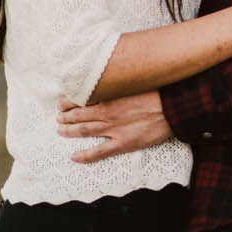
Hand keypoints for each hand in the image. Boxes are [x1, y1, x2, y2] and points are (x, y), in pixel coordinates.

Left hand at [57, 91, 172, 161]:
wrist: (173, 107)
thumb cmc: (158, 92)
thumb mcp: (135, 80)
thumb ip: (120, 81)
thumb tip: (110, 74)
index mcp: (110, 97)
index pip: (81, 99)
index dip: (68, 102)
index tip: (61, 102)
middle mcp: (107, 113)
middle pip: (79, 116)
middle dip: (65, 117)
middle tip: (57, 118)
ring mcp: (113, 129)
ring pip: (84, 131)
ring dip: (69, 132)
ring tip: (60, 131)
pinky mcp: (123, 143)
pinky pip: (99, 151)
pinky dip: (85, 155)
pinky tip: (74, 156)